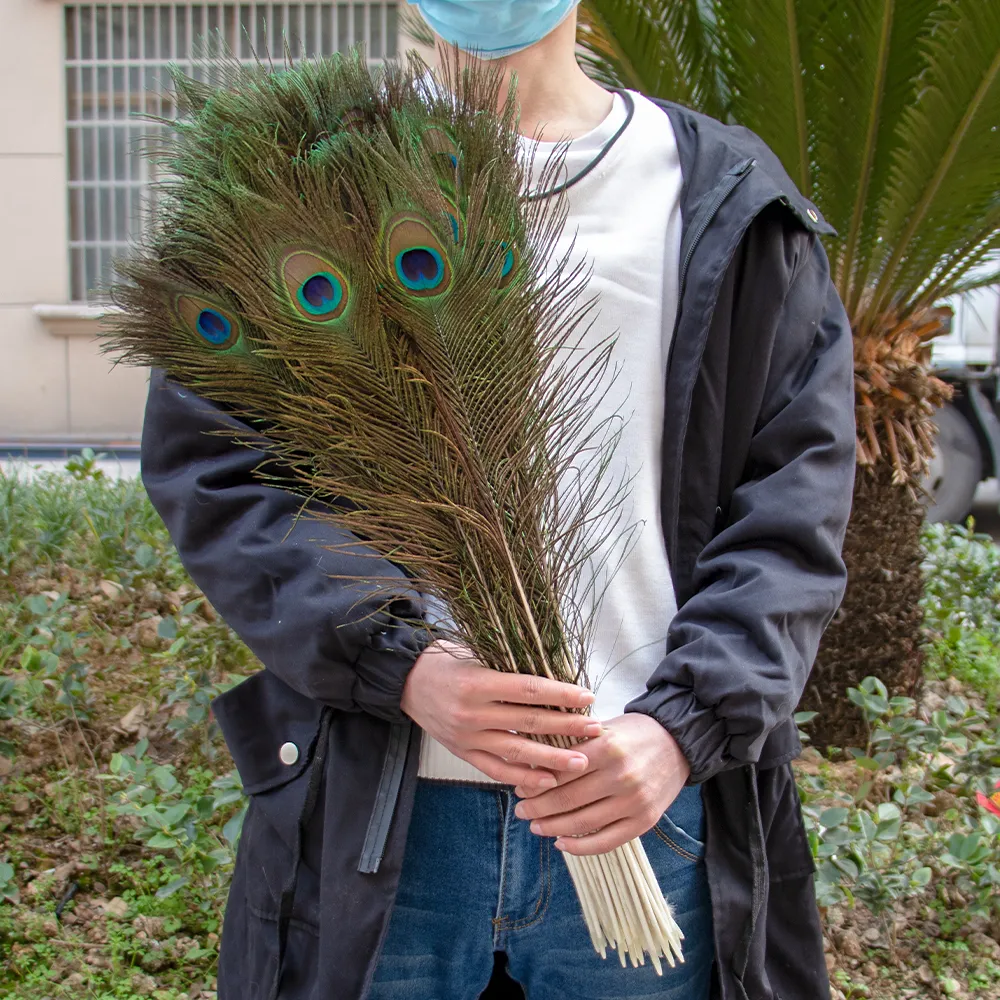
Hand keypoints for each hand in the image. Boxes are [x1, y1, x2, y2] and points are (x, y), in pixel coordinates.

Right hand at [401, 639, 600, 788]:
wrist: (406, 682)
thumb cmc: (445, 661)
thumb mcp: (475, 654)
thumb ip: (508, 667)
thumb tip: (553, 676)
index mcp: (476, 682)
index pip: (528, 690)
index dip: (560, 694)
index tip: (587, 696)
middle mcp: (471, 712)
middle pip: (528, 722)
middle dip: (566, 727)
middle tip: (595, 730)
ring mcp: (466, 736)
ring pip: (516, 751)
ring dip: (552, 758)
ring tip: (581, 762)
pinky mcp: (462, 753)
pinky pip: (496, 769)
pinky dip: (523, 777)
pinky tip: (547, 780)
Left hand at [512, 713, 689, 854]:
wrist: (678, 743)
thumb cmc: (633, 734)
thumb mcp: (603, 729)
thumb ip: (574, 745)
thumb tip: (534, 765)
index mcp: (607, 747)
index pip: (561, 772)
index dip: (536, 783)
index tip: (520, 788)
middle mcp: (621, 776)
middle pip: (567, 799)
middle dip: (537, 807)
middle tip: (520, 810)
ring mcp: (635, 801)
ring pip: (582, 823)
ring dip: (553, 828)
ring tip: (536, 826)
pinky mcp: (645, 821)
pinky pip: (606, 841)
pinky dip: (580, 847)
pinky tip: (561, 843)